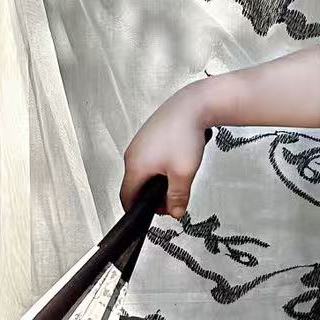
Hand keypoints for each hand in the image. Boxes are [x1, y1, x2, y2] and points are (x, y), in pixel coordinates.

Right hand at [120, 87, 210, 218]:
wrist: (192, 105)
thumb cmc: (184, 134)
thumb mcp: (183, 174)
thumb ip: (177, 198)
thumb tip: (175, 212)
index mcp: (135, 166)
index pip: (127, 198)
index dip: (139, 211)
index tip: (155, 213)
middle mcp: (132, 154)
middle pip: (135, 185)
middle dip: (153, 196)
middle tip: (173, 200)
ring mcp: (139, 144)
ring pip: (143, 172)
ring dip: (158, 182)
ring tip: (178, 180)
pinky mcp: (148, 137)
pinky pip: (149, 159)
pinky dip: (160, 168)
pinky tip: (177, 164)